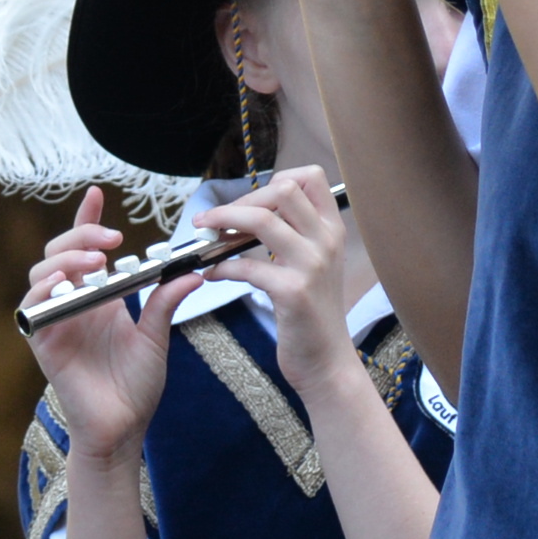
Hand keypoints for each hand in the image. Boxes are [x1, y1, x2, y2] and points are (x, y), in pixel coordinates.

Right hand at [21, 187, 189, 461]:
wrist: (122, 428)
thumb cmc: (136, 386)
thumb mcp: (157, 337)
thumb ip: (165, 302)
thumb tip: (191, 270)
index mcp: (99, 297)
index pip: (86, 248)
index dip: (87, 219)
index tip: (97, 193)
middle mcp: (73, 303)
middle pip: (61, 252)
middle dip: (81, 235)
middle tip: (112, 239)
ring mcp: (55, 320)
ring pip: (42, 273)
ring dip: (65, 259)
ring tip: (94, 261)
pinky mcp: (43, 341)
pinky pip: (31, 308)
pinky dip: (44, 291)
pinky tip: (65, 284)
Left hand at [200, 169, 364, 365]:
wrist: (327, 362)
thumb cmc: (313, 313)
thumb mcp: (316, 265)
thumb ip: (296, 234)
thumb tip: (252, 209)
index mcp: (332, 230)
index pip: (310, 176)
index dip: (274, 180)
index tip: (251, 202)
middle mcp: (327, 241)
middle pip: (283, 190)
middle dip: (241, 199)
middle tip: (217, 219)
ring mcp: (312, 265)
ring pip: (262, 219)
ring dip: (224, 222)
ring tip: (204, 236)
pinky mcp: (293, 292)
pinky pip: (247, 266)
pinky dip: (221, 267)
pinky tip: (212, 274)